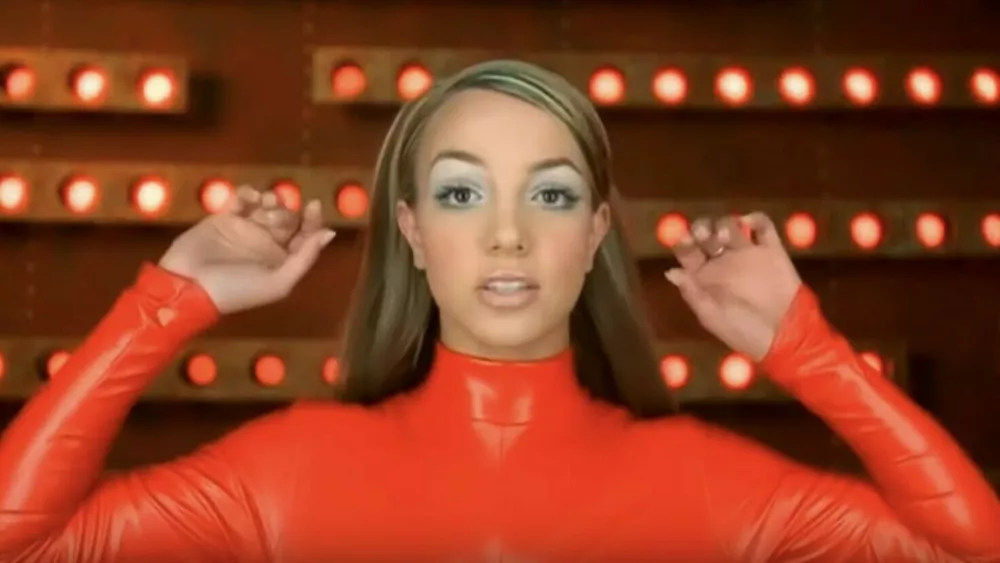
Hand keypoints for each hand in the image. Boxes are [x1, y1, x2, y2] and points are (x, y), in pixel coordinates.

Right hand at [158, 186, 334, 313]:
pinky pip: (242, 200)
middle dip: (286, 212)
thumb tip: (329, 233)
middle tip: (272, 216)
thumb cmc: (237, 289)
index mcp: (282, 260)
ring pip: (267, 205)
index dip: (313, 221)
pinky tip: (247, 197)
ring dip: (270, 200)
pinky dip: (248, 194)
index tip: (313, 205)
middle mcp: (266, 243)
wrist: (188, 286)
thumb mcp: (278, 282)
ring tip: (263, 203)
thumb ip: (305, 257)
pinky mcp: (224, 218)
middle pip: (288, 218)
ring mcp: (245, 229)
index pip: (305, 236)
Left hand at [665, 213, 800, 360]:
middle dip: (702, 228)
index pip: (688, 251)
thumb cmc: (744, 332)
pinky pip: (763, 226)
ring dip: (725, 224)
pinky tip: (748, 225)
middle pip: (706, 233)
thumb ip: (693, 292)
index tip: (685, 240)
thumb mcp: (712, 316)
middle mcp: (724, 262)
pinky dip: (754, 218)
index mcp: (705, 277)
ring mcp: (747, 254)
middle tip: (703, 235)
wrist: (784, 336)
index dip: (683, 242)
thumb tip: (671, 271)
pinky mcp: (772, 251)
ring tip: (725, 239)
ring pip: (731, 225)